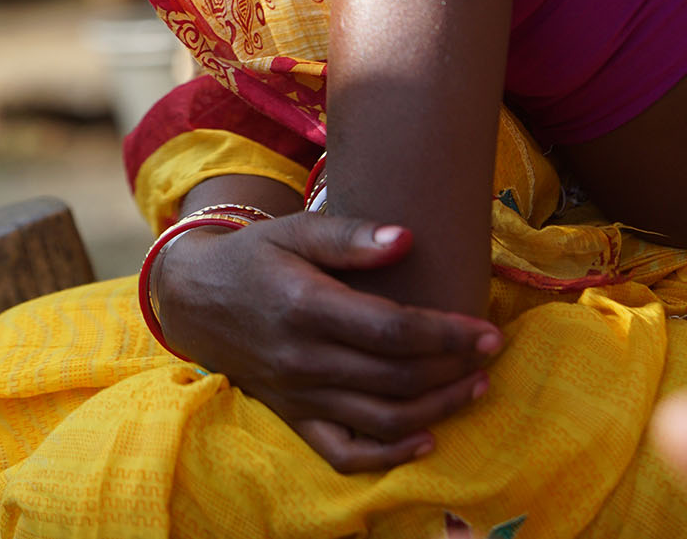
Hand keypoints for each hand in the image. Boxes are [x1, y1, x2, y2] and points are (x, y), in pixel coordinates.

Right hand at [153, 212, 501, 472]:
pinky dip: (388, 456)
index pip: (392, 330)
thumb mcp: (296, 231)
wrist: (195, 298)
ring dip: (436, 409)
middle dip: (453, 369)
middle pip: (396, 378)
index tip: (488, 330)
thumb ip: (350, 236)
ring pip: (381, 420)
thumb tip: (407, 238)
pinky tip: (425, 438)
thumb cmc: (256, 256)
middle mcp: (304, 359)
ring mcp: (299, 395)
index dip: (446, 333)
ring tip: (474, 386)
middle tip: (491, 353)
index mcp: (307, 306)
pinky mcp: (293, 417)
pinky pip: (344, 453)